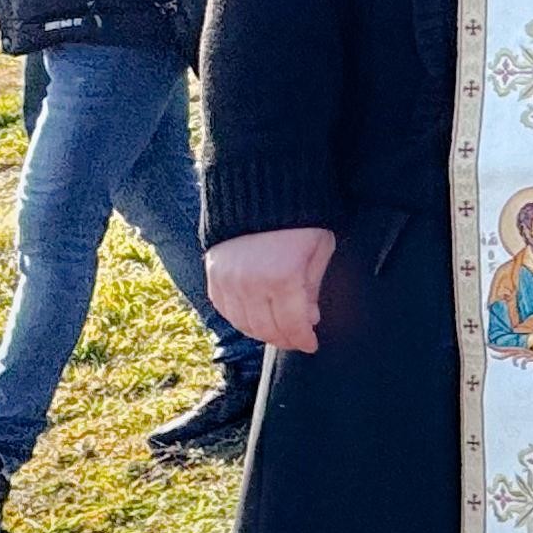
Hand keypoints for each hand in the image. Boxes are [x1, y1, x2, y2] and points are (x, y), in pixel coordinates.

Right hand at [208, 225, 334, 352]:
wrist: (260, 187)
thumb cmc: (298, 217)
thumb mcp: (319, 250)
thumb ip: (313, 288)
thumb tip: (310, 318)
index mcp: (283, 278)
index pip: (292, 325)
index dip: (303, 340)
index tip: (311, 344)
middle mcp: (252, 284)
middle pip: (267, 329)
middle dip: (285, 339)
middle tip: (296, 340)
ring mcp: (229, 280)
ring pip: (243, 324)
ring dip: (262, 333)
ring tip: (278, 330)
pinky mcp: (214, 274)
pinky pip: (224, 309)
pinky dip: (239, 318)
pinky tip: (254, 317)